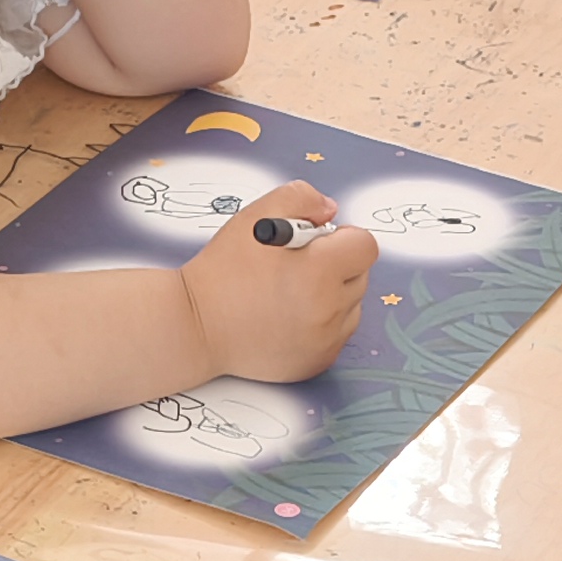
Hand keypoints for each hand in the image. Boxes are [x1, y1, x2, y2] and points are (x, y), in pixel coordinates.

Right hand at [176, 190, 374, 381]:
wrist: (195, 327)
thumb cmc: (223, 271)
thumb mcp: (256, 215)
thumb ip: (301, 198)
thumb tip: (331, 211)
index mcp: (321, 271)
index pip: (365, 246)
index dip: (341, 237)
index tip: (315, 242)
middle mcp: (330, 309)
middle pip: (360, 276)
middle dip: (336, 265)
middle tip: (296, 267)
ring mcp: (325, 340)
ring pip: (352, 307)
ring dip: (333, 295)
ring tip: (291, 292)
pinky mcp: (317, 362)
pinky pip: (337, 335)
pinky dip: (323, 324)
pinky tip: (289, 316)